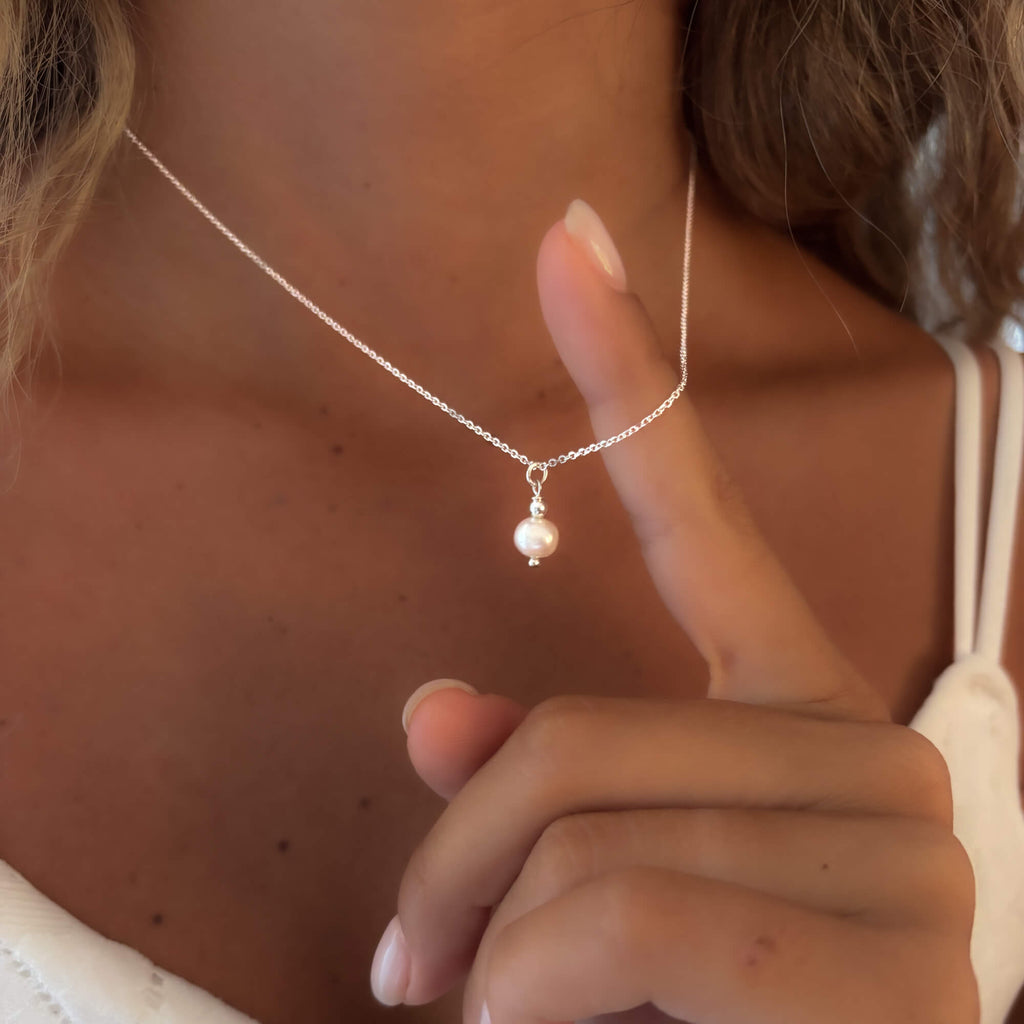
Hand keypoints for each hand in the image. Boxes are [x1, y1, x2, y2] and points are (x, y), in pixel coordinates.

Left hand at [374, 200, 977, 1023]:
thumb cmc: (697, 1010)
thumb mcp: (593, 890)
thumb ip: (531, 790)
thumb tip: (435, 709)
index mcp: (793, 716)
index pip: (703, 523)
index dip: (628, 376)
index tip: (566, 241)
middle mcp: (870, 754)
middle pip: (574, 740)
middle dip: (457, 867)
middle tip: (412, 969)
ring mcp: (898, 846)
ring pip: (586, 840)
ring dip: (492, 956)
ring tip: (501, 1020)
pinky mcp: (889, 961)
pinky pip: (628, 917)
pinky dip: (533, 995)